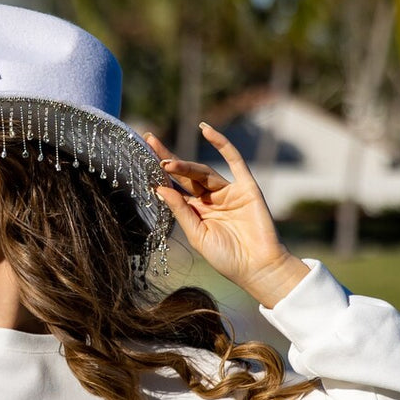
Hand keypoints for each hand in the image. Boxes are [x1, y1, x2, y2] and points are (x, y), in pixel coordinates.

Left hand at [148, 124, 308, 307]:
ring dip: (186, 166)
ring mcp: (229, 192)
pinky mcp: (247, 188)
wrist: (257, 268)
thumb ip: (181, 210)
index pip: (175, 187)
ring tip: (167, 163)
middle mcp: (211, 199)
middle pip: (187, 175)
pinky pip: (235, 161)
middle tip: (150, 144)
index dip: (160, 174)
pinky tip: (207, 131)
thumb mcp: (197, 235)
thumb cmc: (226, 258)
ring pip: (204, 172)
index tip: (142, 157)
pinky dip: (222, 144)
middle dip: (169, 161)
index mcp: (197, 211)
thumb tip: (160, 189)